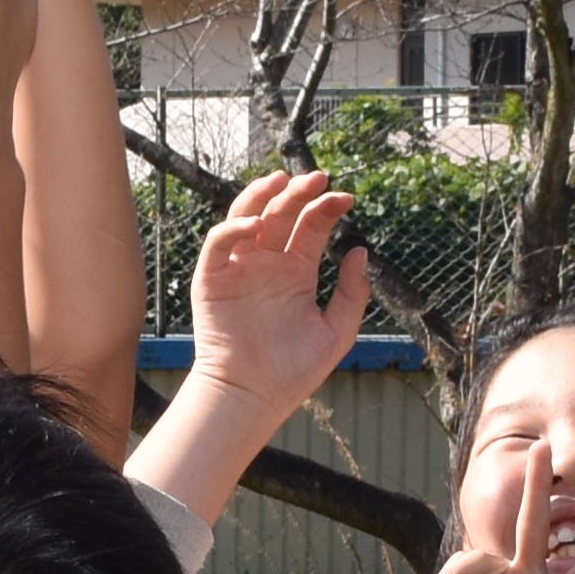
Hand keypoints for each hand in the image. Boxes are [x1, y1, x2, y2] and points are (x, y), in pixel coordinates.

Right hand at [181, 170, 369, 413]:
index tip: (347, 198)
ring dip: (262, 195)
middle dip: (299, 192)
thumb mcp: (337, 331)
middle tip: (318, 178)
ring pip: (247, 217)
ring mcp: (240, 268)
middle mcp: (268, 264)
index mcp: (297, 271)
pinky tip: (256, 224)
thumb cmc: (294, 370)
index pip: (311, 226)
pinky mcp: (212, 279)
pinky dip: (233, 228)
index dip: (327, 208)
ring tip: (282, 180)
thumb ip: (352, 293)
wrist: (253, 395)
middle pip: (282, 214)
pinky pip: (219, 243)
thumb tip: (362, 251)